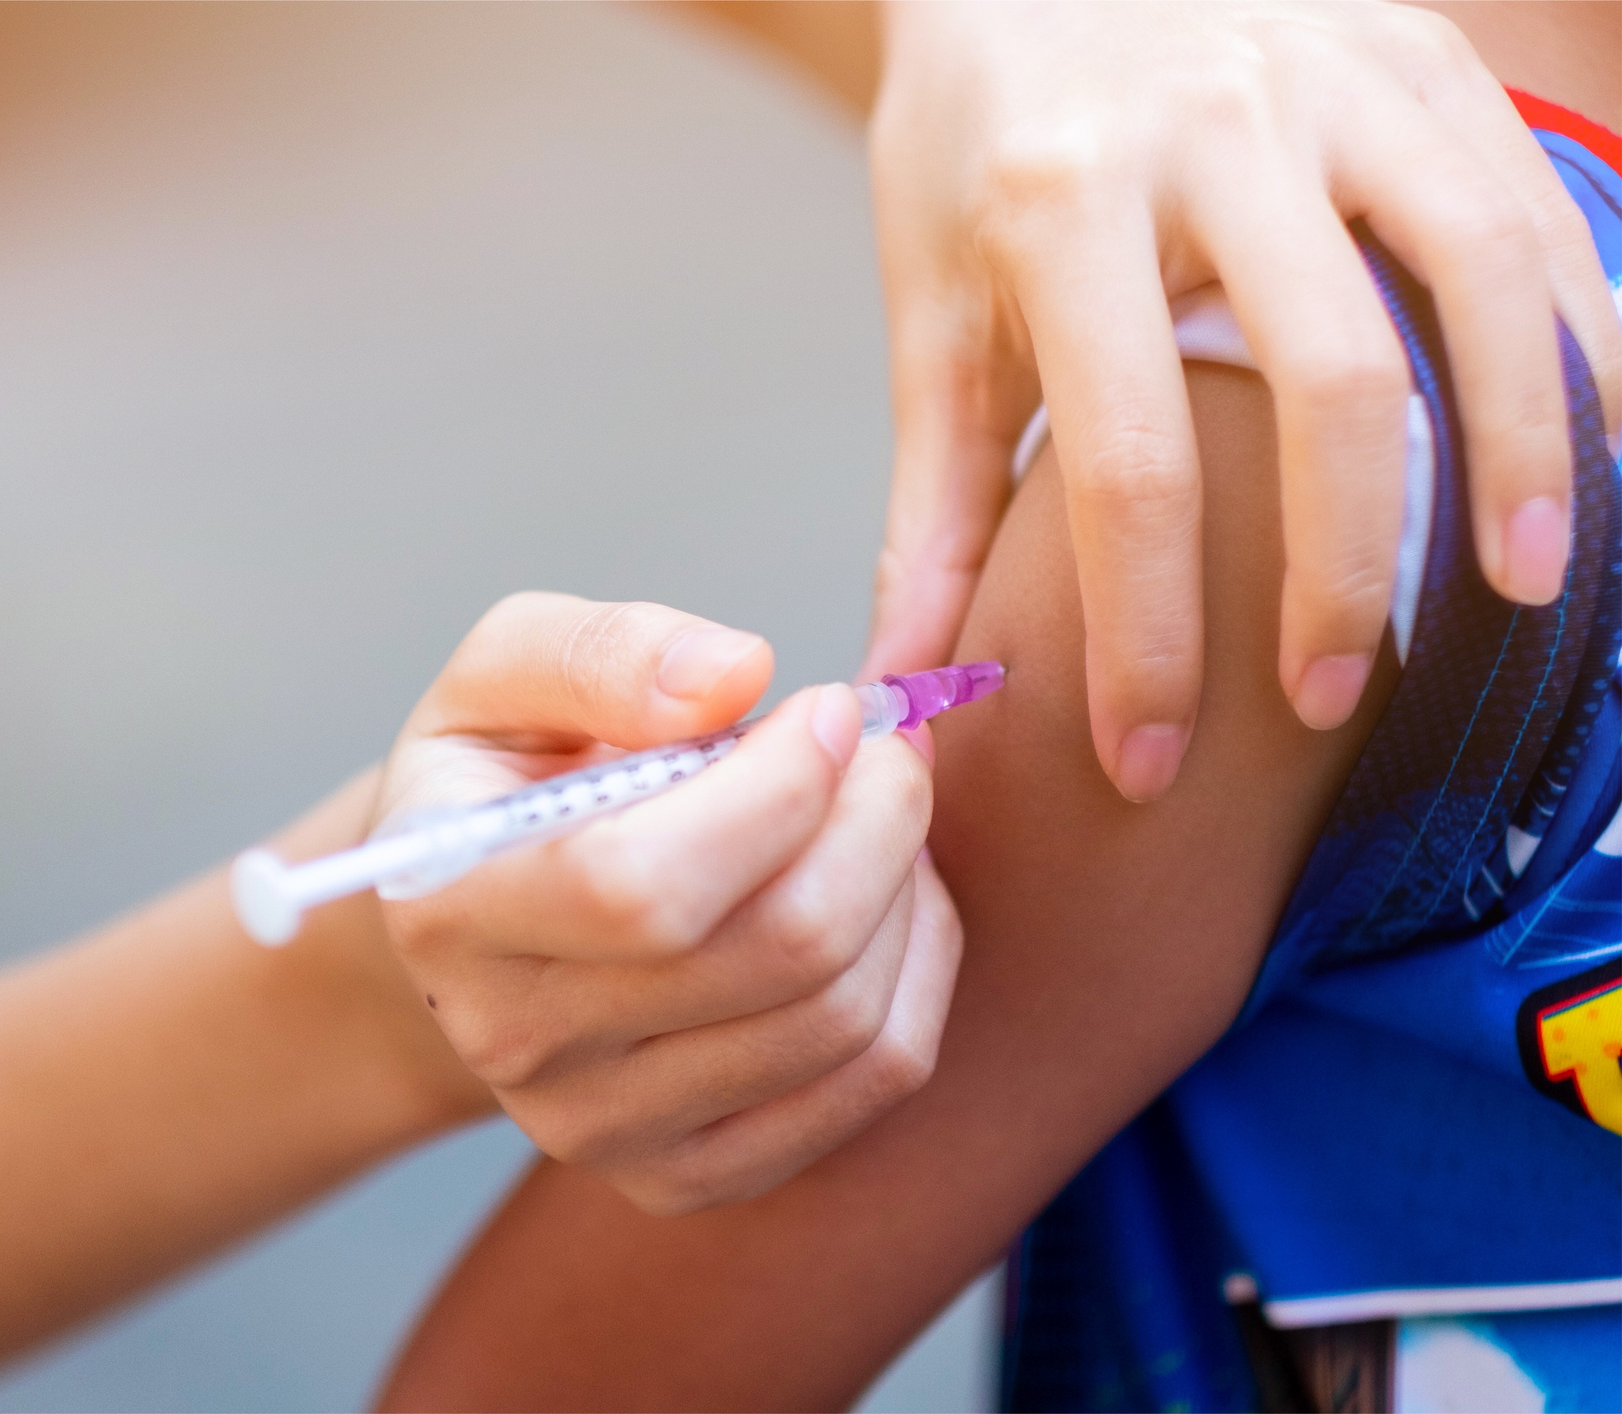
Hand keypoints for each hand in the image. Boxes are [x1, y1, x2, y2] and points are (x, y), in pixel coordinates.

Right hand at [375, 593, 958, 1213]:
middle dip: (878, 819)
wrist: (483, 930)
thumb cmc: (507, 776)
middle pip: (775, 955)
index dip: (777, 791)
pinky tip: (888, 895)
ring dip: (904, 886)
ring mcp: (605, 1130)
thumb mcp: (506, 673)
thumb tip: (736, 675)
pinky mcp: (688, 1174)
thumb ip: (603, 651)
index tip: (829, 709)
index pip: (643, 889)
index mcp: (452, 907)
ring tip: (879, 808)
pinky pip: (875, 1079)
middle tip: (887, 744)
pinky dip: (919, 967)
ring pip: (843, 1020)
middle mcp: (519, 1044)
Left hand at [863, 0, 1621, 799]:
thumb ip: (935, 504)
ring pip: (1481, 278)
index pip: (1131, 466)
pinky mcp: (1423, 51)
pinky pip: (1533, 202)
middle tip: (1329, 700)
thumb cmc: (975, 138)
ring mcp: (1337, 76)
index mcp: (1065, 204)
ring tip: (1523, 593)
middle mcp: (1216, 130)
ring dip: (1525, 451)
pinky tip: (1585, 439)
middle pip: (1334, 386)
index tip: (1148, 759)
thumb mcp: (934, 307)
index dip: (1147, 639)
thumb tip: (912, 681)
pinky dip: (1580, 331)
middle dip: (1346, 573)